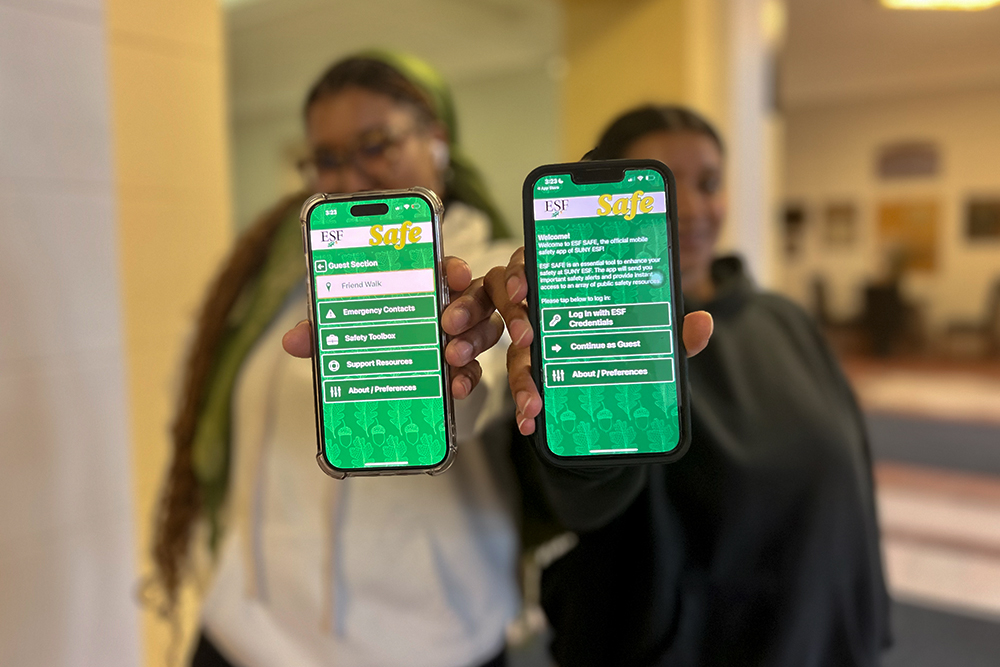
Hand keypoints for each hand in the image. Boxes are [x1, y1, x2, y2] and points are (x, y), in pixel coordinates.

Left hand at [282, 256, 502, 399]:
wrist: (384, 383)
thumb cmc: (367, 336)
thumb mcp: (340, 331)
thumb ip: (321, 331)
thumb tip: (293, 340)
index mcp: (422, 284)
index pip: (446, 267)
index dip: (455, 268)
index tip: (456, 274)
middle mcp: (449, 306)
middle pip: (475, 297)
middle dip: (466, 307)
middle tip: (447, 322)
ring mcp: (461, 336)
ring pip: (486, 330)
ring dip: (472, 341)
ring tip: (451, 357)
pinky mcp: (463, 367)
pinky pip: (476, 369)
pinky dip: (468, 378)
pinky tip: (454, 388)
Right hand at [487, 247, 714, 434]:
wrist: (620, 399)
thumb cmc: (630, 346)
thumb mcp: (654, 340)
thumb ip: (674, 333)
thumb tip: (702, 323)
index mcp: (566, 285)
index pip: (534, 264)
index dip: (522, 271)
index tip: (524, 286)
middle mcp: (542, 309)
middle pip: (510, 301)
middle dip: (514, 316)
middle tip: (527, 337)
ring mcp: (531, 345)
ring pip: (511, 352)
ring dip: (519, 377)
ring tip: (533, 401)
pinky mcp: (532, 377)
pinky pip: (519, 388)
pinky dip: (524, 406)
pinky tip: (531, 422)